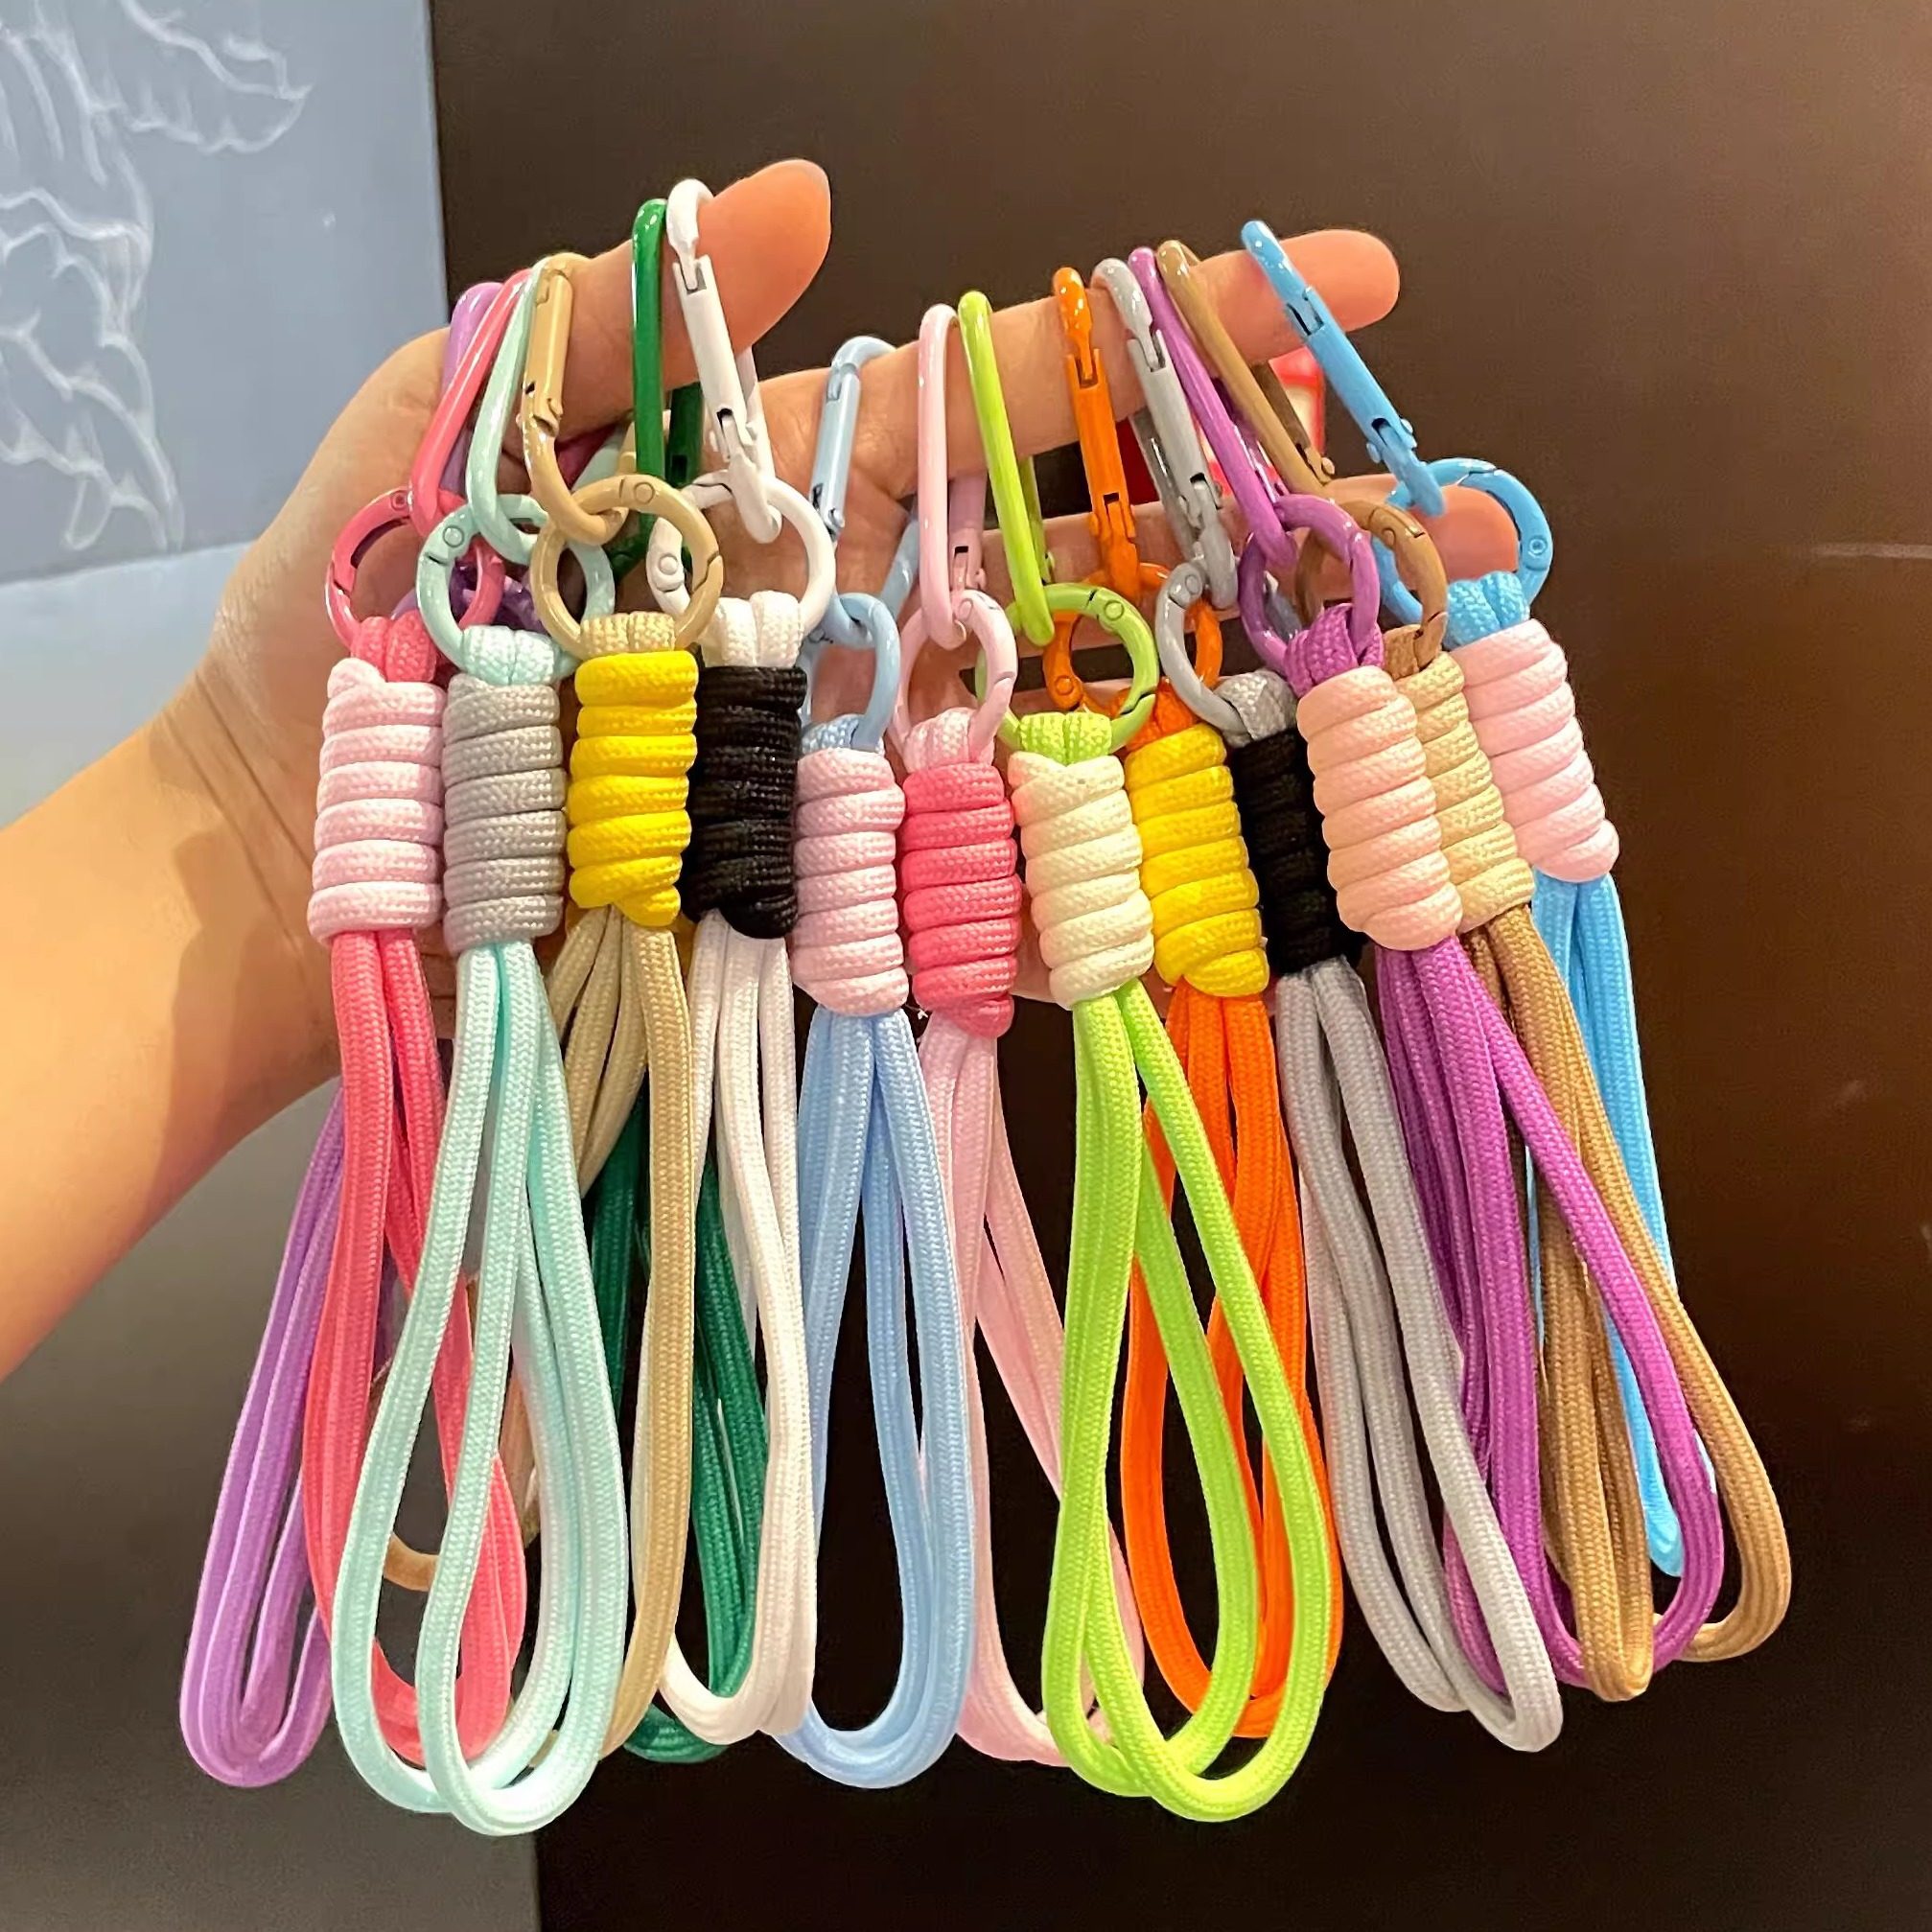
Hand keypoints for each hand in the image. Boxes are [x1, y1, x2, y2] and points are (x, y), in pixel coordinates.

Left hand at [171, 158, 1517, 1049]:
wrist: (274, 858)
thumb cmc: (337, 629)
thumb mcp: (452, 421)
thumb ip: (618, 312)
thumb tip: (810, 192)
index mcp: (788, 485)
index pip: (1013, 392)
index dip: (1167, 336)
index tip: (1331, 282)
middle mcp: (858, 620)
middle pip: (1096, 551)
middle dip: (1270, 518)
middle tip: (1441, 505)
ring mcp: (863, 758)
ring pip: (1085, 700)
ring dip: (1250, 680)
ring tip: (1417, 654)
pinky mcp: (842, 884)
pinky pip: (1004, 854)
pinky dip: (1126, 835)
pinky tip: (1262, 818)